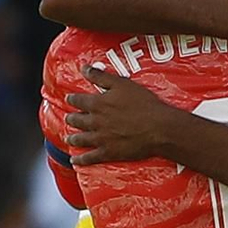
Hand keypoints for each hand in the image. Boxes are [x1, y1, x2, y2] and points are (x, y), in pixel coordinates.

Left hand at [65, 67, 185, 165]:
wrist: (158, 128)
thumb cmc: (143, 104)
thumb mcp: (122, 84)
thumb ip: (101, 76)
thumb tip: (84, 68)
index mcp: (98, 104)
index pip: (78, 100)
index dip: (72, 99)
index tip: (69, 98)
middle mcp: (95, 122)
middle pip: (77, 120)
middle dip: (72, 118)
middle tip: (69, 118)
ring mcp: (100, 139)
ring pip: (80, 139)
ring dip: (73, 137)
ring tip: (69, 137)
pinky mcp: (108, 153)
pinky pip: (89, 158)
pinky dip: (80, 159)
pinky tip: (75, 160)